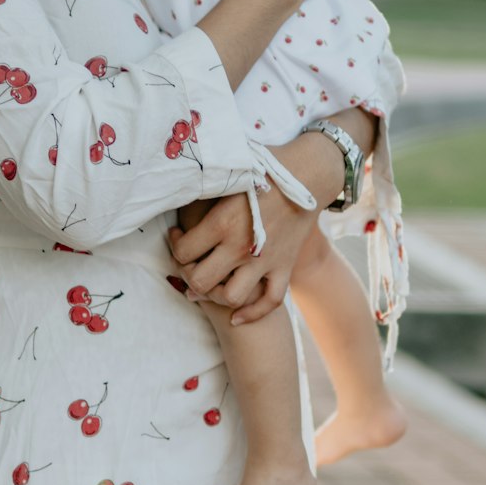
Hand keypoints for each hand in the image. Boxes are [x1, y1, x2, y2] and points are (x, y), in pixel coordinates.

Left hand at [168, 182, 317, 323]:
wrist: (310, 173)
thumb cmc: (265, 167)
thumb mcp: (229, 174)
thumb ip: (205, 188)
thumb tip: (179, 189)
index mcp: (223, 222)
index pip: (183, 251)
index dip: (175, 244)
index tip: (178, 235)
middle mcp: (241, 247)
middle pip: (200, 281)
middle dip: (189, 275)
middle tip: (189, 263)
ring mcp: (264, 261)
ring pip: (231, 297)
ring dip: (216, 295)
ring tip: (211, 283)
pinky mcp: (284, 267)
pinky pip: (269, 302)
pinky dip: (252, 314)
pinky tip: (236, 317)